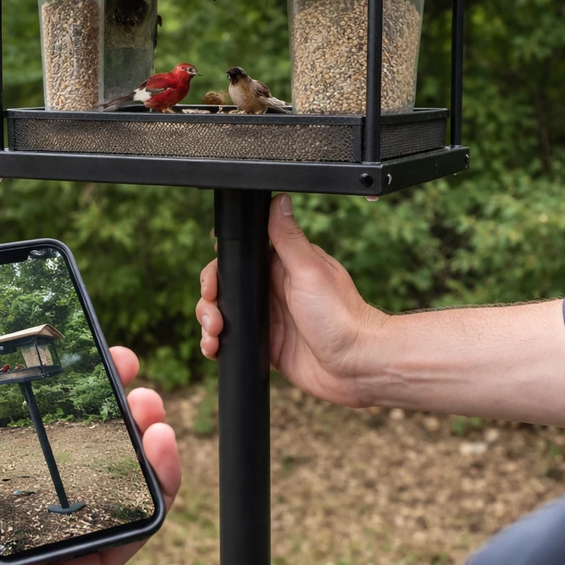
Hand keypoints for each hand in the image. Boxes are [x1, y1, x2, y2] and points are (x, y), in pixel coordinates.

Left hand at [0, 330, 180, 564]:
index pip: (19, 402)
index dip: (51, 370)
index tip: (77, 343)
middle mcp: (14, 488)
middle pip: (75, 428)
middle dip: (107, 391)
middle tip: (126, 366)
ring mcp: (53, 524)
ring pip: (113, 465)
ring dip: (140, 427)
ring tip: (149, 403)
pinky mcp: (85, 556)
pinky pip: (135, 516)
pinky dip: (160, 480)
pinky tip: (161, 446)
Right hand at [195, 193, 387, 407]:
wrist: (355, 366)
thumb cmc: (341, 315)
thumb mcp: (309, 270)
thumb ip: (288, 237)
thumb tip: (279, 199)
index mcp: (283, 265)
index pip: (241, 254)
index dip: (220, 263)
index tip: (213, 277)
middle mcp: (273, 288)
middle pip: (226, 284)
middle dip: (209, 297)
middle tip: (213, 310)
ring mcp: (269, 317)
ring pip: (225, 312)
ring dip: (209, 321)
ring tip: (214, 335)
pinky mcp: (266, 344)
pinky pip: (232, 340)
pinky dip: (217, 343)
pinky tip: (214, 349)